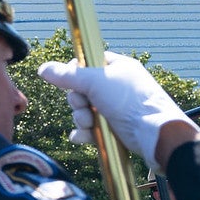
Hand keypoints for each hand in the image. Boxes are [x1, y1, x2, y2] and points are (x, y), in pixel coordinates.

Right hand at [39, 52, 198, 171]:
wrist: (156, 135)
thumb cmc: (132, 102)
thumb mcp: (96, 82)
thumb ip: (68, 75)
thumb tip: (43, 68)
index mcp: (118, 68)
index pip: (88, 62)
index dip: (75, 72)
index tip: (71, 81)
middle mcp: (117, 87)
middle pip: (82, 89)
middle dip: (77, 101)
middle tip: (85, 106)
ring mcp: (116, 108)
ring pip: (84, 110)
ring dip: (81, 118)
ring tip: (90, 124)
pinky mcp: (115, 127)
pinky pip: (91, 128)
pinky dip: (85, 132)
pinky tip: (83, 137)